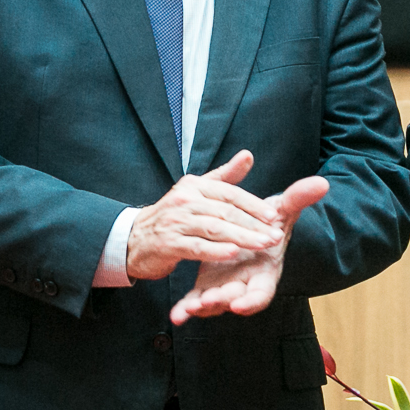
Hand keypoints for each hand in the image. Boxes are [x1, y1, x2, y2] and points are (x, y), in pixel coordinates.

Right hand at [127, 150, 282, 280]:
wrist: (134, 239)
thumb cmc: (175, 215)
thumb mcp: (197, 191)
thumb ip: (226, 176)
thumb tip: (248, 155)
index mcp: (195, 185)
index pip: (230, 193)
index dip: (254, 205)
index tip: (274, 217)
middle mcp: (185, 200)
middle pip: (226, 212)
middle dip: (254, 225)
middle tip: (275, 236)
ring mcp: (175, 222)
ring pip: (215, 229)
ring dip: (242, 238)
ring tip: (263, 245)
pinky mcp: (168, 243)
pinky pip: (197, 247)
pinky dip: (216, 251)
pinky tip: (233, 254)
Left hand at [170, 172, 328, 323]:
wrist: (248, 232)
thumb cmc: (269, 224)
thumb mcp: (282, 210)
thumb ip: (298, 199)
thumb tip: (321, 183)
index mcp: (265, 270)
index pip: (262, 293)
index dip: (252, 301)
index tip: (239, 305)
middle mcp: (245, 283)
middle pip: (236, 299)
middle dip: (222, 301)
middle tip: (207, 300)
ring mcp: (224, 288)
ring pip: (213, 303)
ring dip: (201, 307)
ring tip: (189, 307)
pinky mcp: (206, 288)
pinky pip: (194, 302)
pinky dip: (185, 310)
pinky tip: (176, 316)